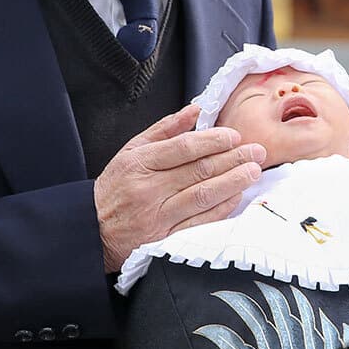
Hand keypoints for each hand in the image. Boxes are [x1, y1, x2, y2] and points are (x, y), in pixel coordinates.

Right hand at [95, 104, 266, 272]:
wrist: (91, 229)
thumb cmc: (115, 188)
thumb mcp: (130, 151)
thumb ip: (164, 130)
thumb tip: (195, 110)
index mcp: (139, 163)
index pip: (183, 148)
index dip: (213, 141)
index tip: (234, 136)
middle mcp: (148, 189)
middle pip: (198, 170)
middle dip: (233, 159)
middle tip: (256, 151)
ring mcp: (157, 215)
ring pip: (202, 195)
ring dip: (233, 182)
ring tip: (253, 171)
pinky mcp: (163, 238)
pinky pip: (199, 222)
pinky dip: (221, 208)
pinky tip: (236, 197)